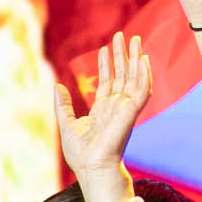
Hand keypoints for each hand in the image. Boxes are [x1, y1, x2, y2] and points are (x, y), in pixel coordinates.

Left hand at [53, 30, 154, 189]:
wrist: (90, 166)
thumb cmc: (79, 153)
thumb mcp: (66, 123)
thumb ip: (62, 105)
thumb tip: (57, 86)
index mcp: (103, 110)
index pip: (108, 81)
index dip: (107, 64)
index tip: (105, 48)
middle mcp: (117, 106)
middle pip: (122, 75)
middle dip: (122, 55)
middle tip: (122, 35)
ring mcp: (125, 108)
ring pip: (133, 77)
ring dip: (134, 58)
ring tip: (134, 39)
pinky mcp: (131, 111)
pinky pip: (141, 89)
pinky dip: (143, 73)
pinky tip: (143, 59)